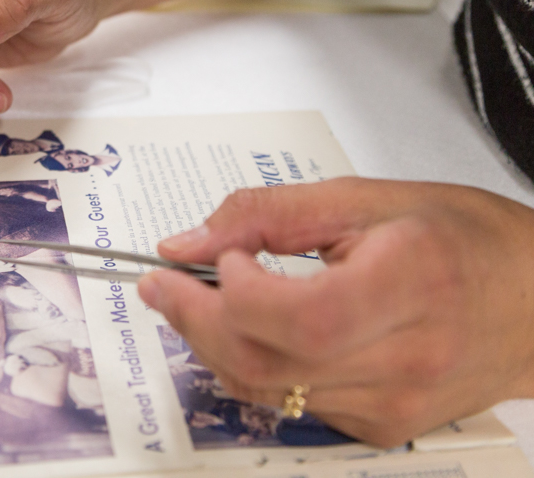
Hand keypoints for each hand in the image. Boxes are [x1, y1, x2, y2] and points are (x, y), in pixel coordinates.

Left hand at [138, 178, 533, 446]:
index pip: (299, 315)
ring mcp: (393, 405)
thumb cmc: (464, 240)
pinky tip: (247, 331)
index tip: (216, 257)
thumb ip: (268, 215)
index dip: (238, 292)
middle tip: (162, 283)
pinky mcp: (382, 427)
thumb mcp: (364, 199)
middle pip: (265, 362)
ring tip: (194, 300)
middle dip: (194, 320)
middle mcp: (404, 360)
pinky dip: (252, 366)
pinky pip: (290, 403)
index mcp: (410, 285)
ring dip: (213, 343)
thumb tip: (188, 242)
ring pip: (265, 389)